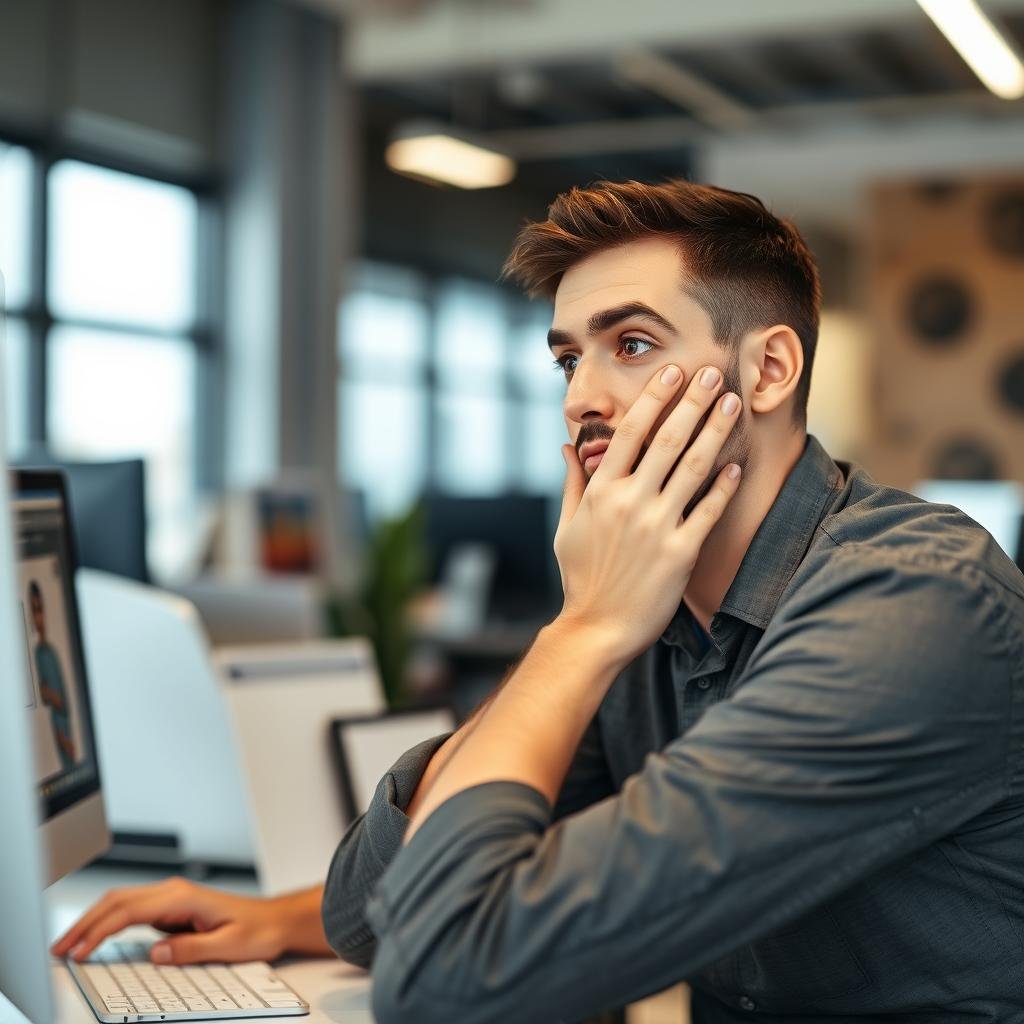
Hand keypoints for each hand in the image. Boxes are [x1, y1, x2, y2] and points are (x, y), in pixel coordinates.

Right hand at [50, 877, 305, 964]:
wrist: (274, 920)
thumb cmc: (256, 931)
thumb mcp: (228, 947)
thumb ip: (190, 950)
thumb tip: (155, 952)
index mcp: (183, 897)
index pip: (128, 911)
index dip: (99, 931)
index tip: (78, 951)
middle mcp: (173, 891)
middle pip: (117, 901)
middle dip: (84, 923)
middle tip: (58, 948)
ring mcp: (171, 898)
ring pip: (120, 903)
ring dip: (92, 921)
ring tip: (68, 945)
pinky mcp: (170, 908)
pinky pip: (130, 911)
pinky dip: (107, 923)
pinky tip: (95, 938)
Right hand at [553, 364, 741, 664]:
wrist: (597, 629)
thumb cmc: (581, 578)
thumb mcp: (567, 528)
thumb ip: (573, 484)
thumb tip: (567, 447)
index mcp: (601, 492)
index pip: (630, 432)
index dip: (654, 398)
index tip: (673, 371)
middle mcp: (630, 502)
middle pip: (667, 440)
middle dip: (693, 401)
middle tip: (714, 372)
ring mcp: (657, 526)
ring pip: (693, 467)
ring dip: (715, 431)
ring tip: (733, 404)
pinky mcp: (681, 553)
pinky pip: (709, 510)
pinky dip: (725, 485)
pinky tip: (739, 464)